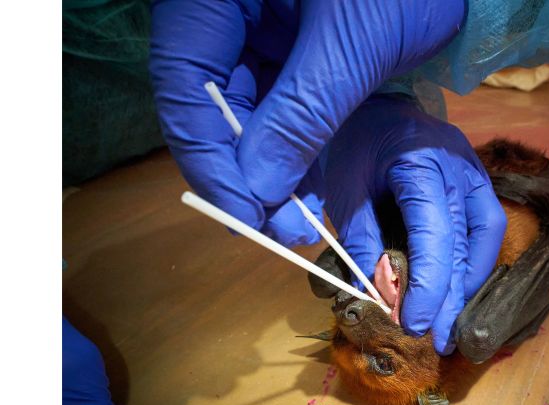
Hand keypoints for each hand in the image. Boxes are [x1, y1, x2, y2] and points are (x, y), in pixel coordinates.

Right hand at [149, 0, 464, 245]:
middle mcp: (227, 14)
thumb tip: (259, 192)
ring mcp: (256, 31)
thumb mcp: (354, 44)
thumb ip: (303, 113)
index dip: (207, 155)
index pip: (185, 81)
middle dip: (245, 172)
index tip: (243, 214)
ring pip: (247, 112)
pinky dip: (294, 148)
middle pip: (211, 103)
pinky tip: (311, 190)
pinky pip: (280, 106)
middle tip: (280, 229)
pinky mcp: (290, 50)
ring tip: (300, 221)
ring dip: (270, 170)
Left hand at [321, 94, 506, 354]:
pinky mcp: (477, 180)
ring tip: (454, 319)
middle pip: (465, 243)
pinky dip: (474, 260)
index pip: (434, 234)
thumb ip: (361, 237)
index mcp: (422, 164)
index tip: (415, 324)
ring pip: (486, 237)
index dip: (429, 285)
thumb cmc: (354, 140)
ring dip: (470, 281)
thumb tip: (377, 292)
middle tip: (443, 340)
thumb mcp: (345, 187)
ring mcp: (474, 172)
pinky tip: (460, 284)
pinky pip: (486, 226)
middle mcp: (459, 168)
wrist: (375, 101)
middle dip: (454, 297)